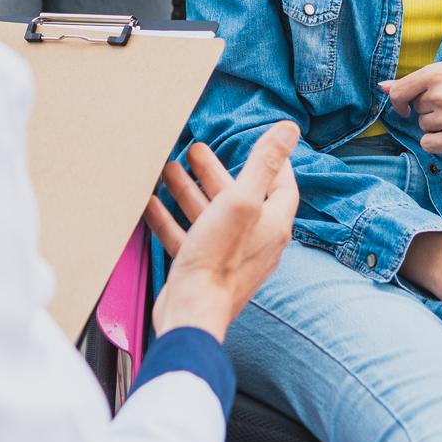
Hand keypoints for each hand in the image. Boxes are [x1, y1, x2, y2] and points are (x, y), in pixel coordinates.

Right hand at [145, 122, 300, 339]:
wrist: (191, 312)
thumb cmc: (219, 259)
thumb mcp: (241, 200)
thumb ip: (263, 163)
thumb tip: (289, 129)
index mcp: (272, 225)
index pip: (282, 187)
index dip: (273, 163)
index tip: (260, 144)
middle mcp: (254, 241)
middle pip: (238, 198)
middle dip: (216, 172)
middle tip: (195, 150)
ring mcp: (226, 256)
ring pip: (208, 215)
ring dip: (189, 190)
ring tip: (168, 168)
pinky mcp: (201, 268)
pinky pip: (187, 236)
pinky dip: (170, 217)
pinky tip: (151, 202)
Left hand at [379, 59, 441, 153]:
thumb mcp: (440, 72)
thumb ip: (410, 82)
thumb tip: (381, 87)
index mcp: (434, 75)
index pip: (398, 92)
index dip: (398, 101)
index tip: (405, 106)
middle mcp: (440, 97)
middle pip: (416, 110)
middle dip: (429, 107)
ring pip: (423, 126)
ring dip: (435, 122)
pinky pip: (428, 144)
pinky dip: (437, 140)